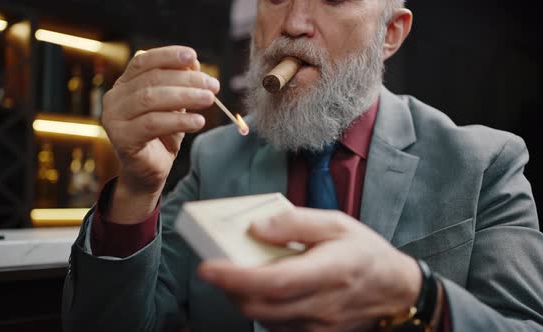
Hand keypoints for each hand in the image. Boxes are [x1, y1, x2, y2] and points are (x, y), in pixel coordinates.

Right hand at [101, 46, 219, 221]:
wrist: (148, 173)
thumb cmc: (162, 136)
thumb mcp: (174, 106)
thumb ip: (180, 84)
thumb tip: (193, 63)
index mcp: (124, 84)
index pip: (144, 61)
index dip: (168, 55)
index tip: (193, 56)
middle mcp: (114, 98)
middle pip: (152, 80)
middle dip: (186, 80)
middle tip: (213, 85)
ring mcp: (114, 118)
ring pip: (151, 99)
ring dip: (185, 97)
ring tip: (209, 100)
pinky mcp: (122, 138)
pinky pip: (153, 124)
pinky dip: (179, 120)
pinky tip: (199, 121)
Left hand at [198, 208, 421, 331]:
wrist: (396, 290)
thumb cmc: (365, 252)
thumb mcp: (336, 223)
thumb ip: (295, 222)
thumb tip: (257, 228)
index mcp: (329, 272)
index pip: (274, 282)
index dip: (235, 278)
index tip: (208, 267)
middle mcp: (322, 306)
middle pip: (260, 306)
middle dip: (229, 289)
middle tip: (218, 267)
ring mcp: (318, 327)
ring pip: (263, 319)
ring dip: (243, 298)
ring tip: (240, 274)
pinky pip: (276, 326)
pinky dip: (261, 308)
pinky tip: (264, 289)